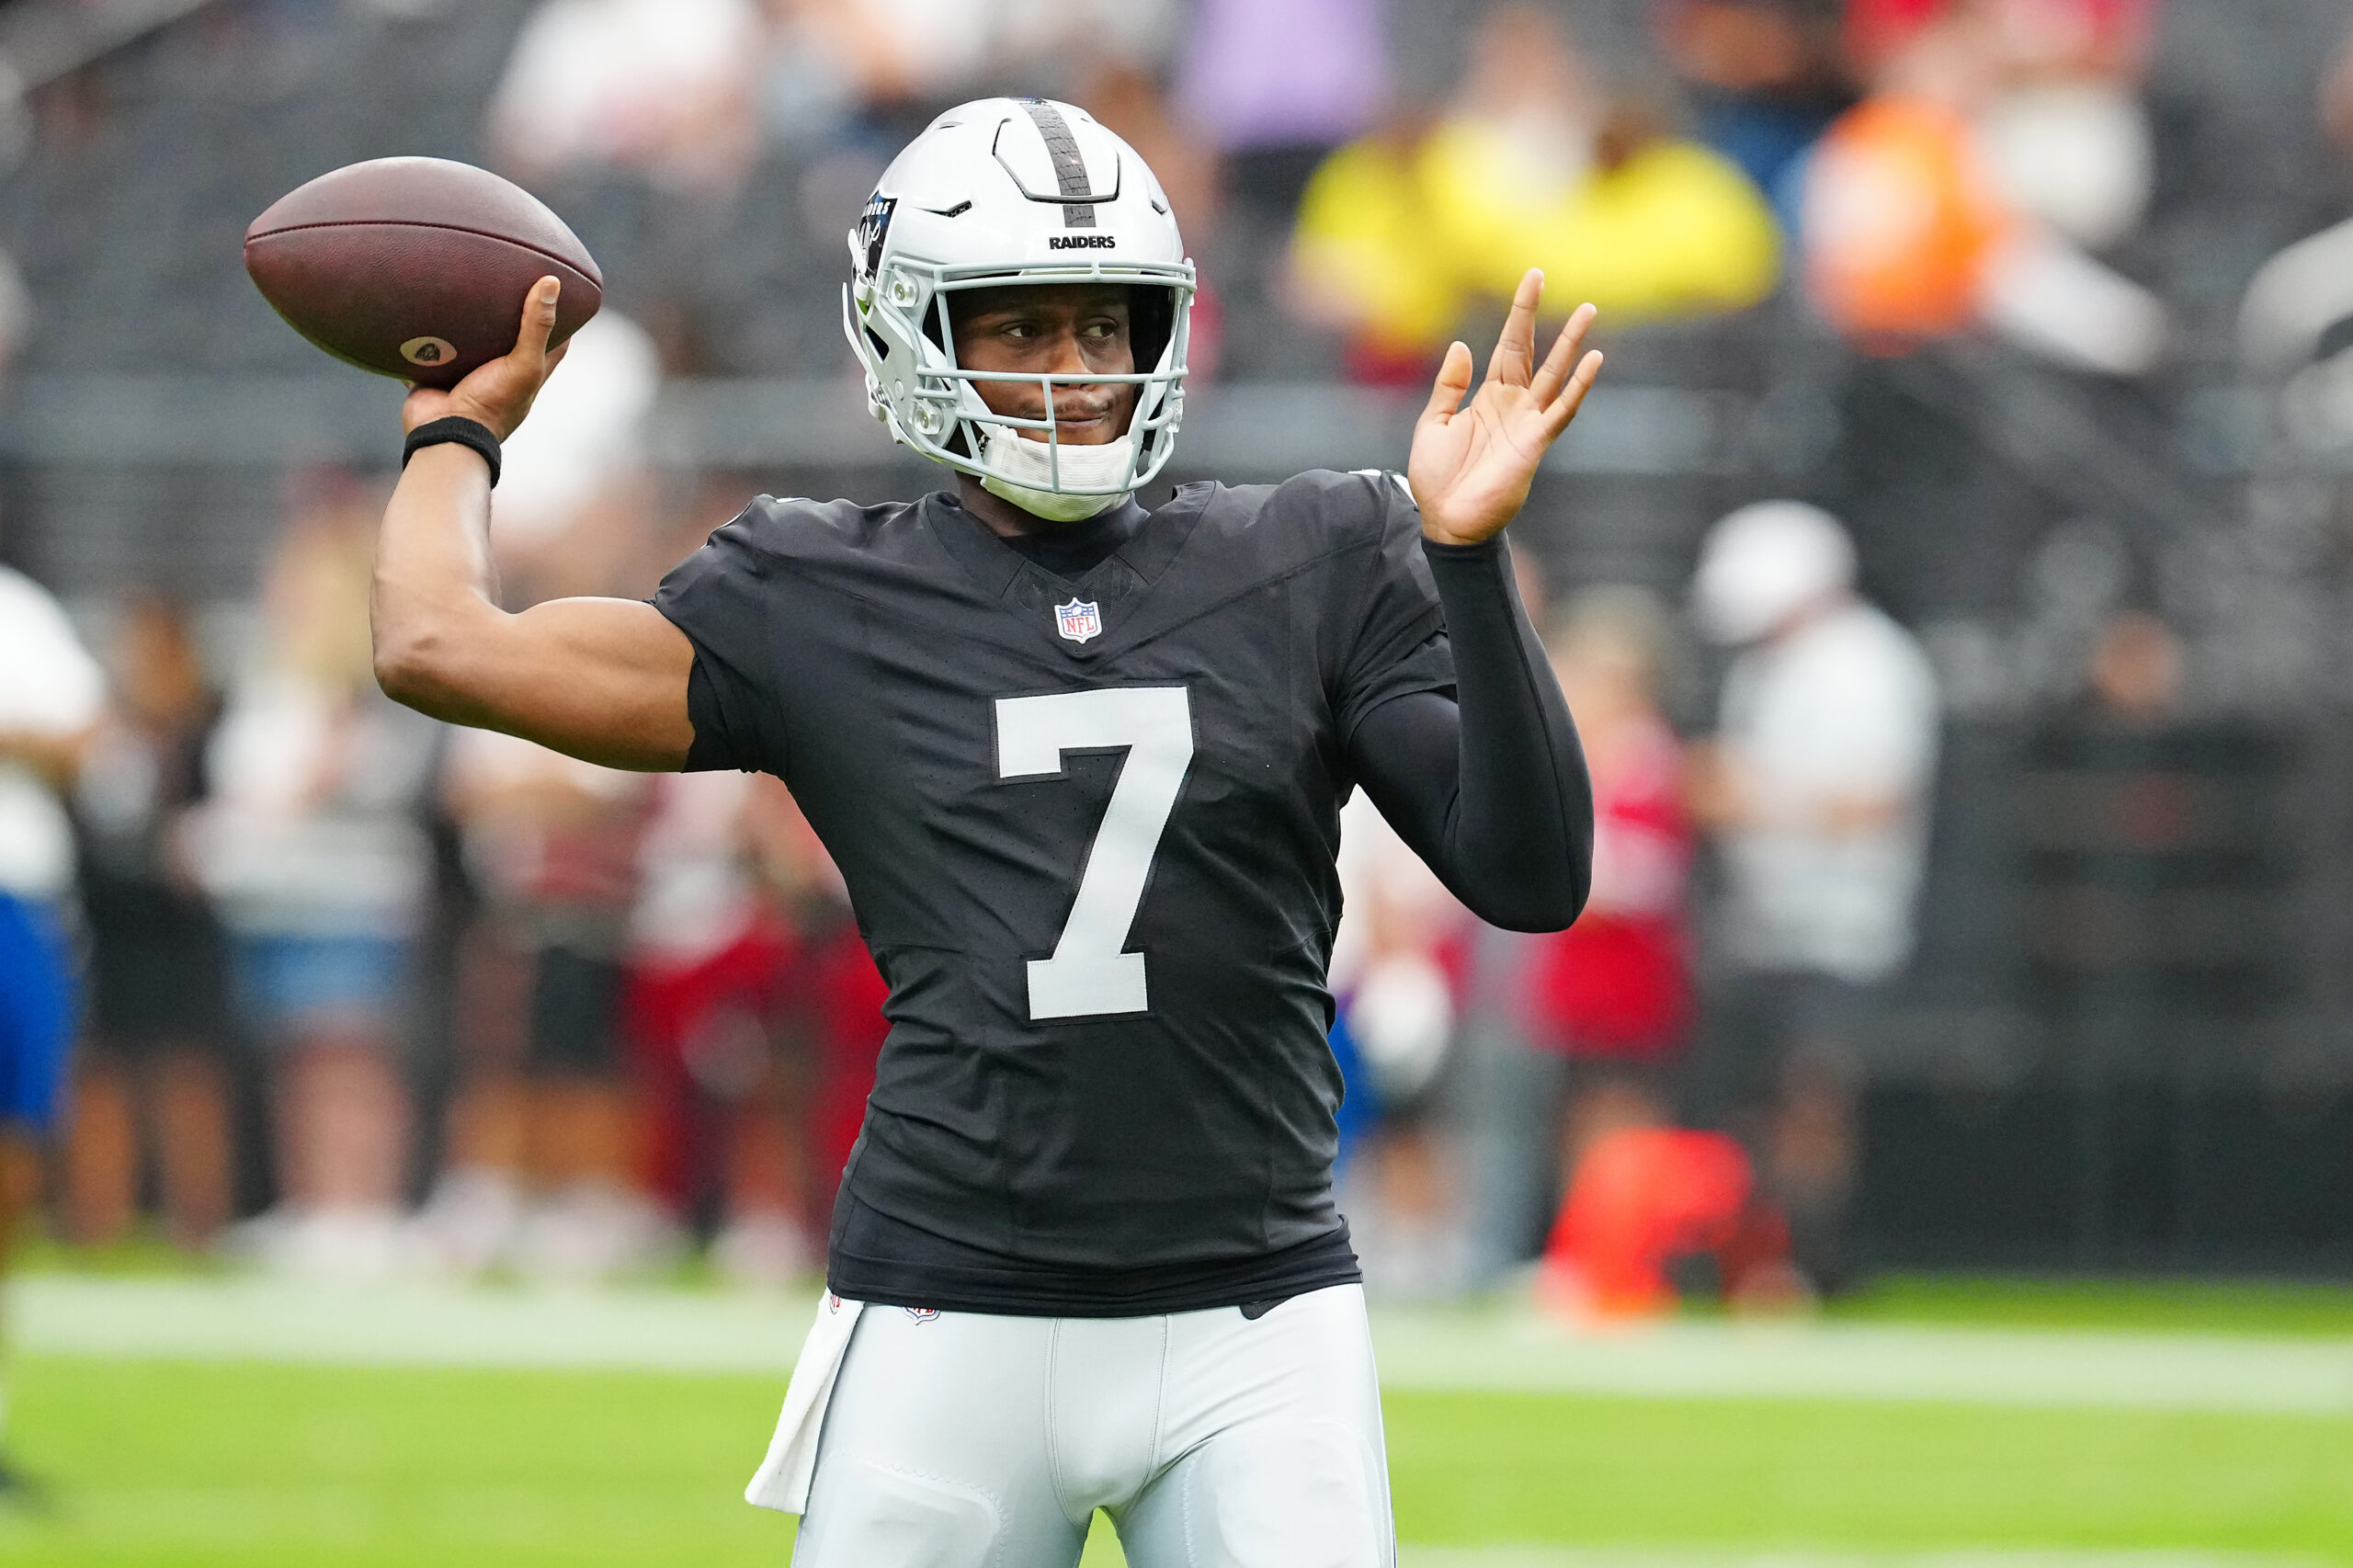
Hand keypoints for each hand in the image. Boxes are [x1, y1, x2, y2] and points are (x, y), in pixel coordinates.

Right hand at [401, 276, 569, 439]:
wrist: (444, 432)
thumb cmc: (491, 404)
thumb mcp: (523, 363)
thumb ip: (536, 326)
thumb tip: (552, 282)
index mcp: (526, 374)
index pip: (552, 343)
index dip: (558, 319)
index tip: (557, 292)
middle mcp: (499, 374)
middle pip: (508, 339)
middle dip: (507, 315)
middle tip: (506, 281)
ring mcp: (467, 375)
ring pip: (468, 344)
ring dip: (465, 323)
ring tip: (463, 286)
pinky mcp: (436, 374)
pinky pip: (430, 351)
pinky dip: (425, 335)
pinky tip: (421, 308)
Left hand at [1407, 271, 1602, 546]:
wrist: (1445, 520)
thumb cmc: (1438, 478)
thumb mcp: (1433, 423)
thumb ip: (1449, 385)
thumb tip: (1461, 346)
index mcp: (1489, 396)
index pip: (1508, 345)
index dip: (1519, 313)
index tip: (1532, 278)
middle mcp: (1513, 404)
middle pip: (1530, 350)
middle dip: (1537, 315)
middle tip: (1544, 275)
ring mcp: (1527, 422)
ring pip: (1554, 374)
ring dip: (1571, 343)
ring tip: (1589, 311)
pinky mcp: (1535, 443)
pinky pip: (1561, 410)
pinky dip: (1578, 387)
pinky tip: (1594, 361)